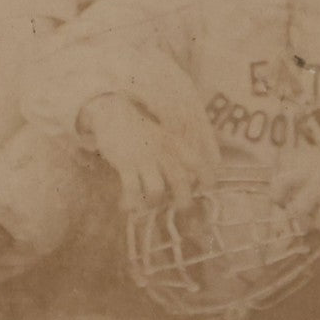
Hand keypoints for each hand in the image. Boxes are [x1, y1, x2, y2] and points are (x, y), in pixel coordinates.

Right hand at [82, 94, 199, 213]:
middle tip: (182, 207)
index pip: (197, 162)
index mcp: (173, 142)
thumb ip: (176, 151)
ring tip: (149, 205)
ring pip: (156, 189)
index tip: (207, 188)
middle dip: (183, 200)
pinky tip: (127, 207)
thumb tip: (188, 177)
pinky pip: (132, 189)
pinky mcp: (125, 163)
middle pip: (180, 180)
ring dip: (154, 202)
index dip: (206, 177)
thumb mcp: (162, 134)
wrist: (112, 112)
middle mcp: (162, 151)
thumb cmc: (139, 127)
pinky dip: (131, 202)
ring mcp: (143, 157)